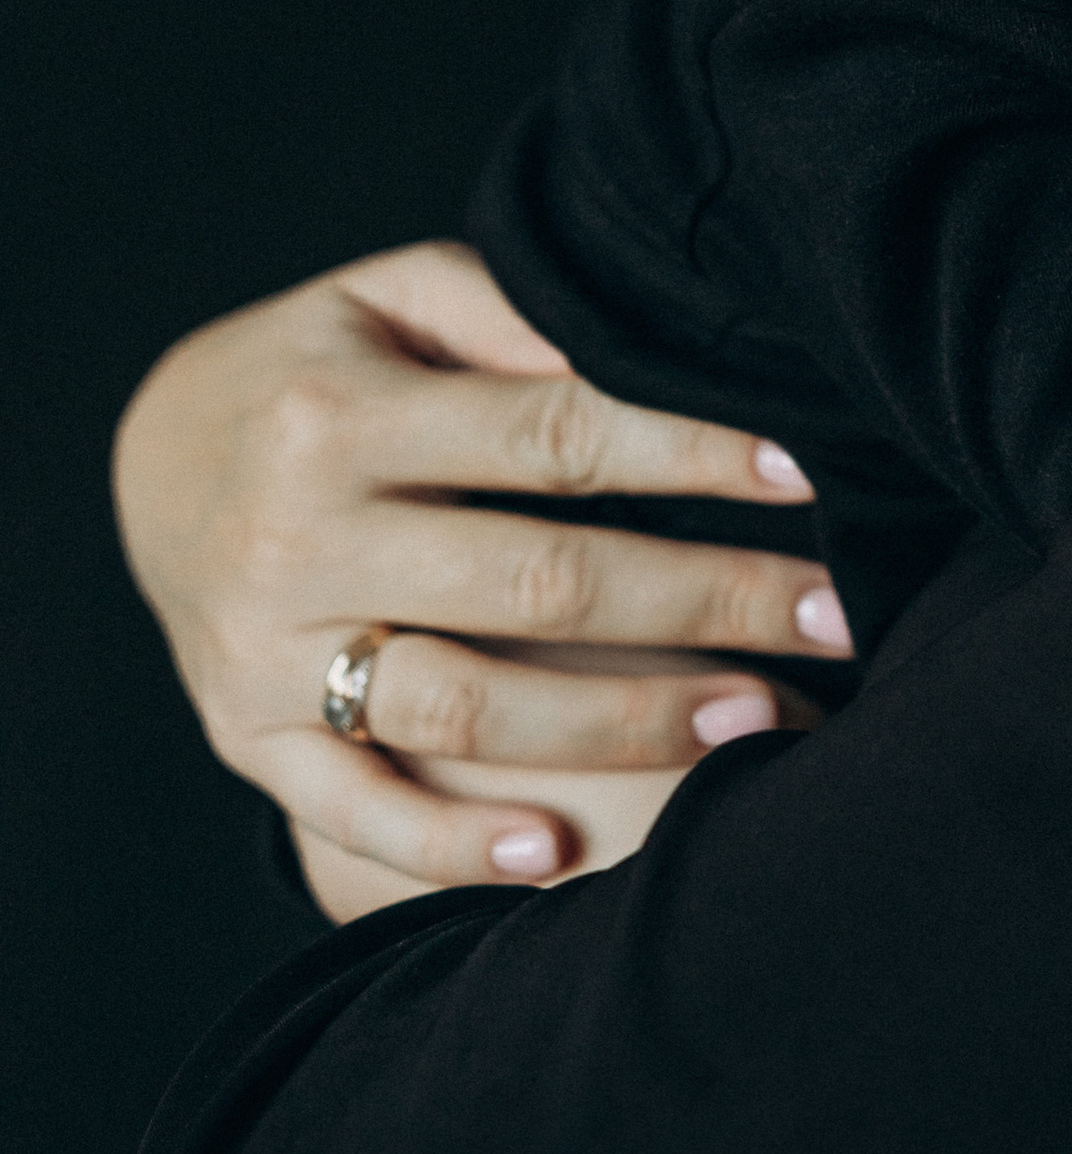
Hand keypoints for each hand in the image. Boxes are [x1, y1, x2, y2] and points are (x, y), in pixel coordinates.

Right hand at [112, 240, 850, 911]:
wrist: (151, 459)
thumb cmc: (320, 364)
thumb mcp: (392, 297)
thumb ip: (509, 316)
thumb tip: (640, 347)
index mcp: (340, 414)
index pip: (551, 434)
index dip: (687, 454)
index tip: (804, 474)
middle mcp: (298, 537)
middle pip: (539, 584)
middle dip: (705, 601)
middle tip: (838, 618)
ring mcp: (266, 653)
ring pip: (467, 710)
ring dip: (625, 724)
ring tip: (759, 718)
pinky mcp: (247, 740)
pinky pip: (356, 813)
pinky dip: (454, 849)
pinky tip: (562, 856)